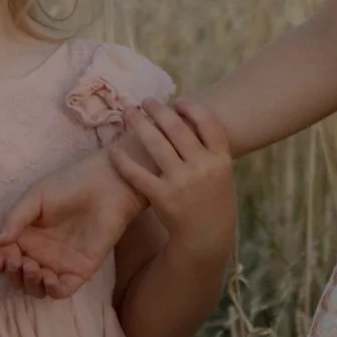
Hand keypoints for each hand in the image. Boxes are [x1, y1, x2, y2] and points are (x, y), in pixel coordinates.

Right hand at [0, 149, 146, 298]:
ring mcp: (59, 263)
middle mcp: (40, 252)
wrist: (106, 184)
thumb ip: (16, 218)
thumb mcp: (36, 197)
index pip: (5, 257)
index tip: (0, 258)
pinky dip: (51, 290)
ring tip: (33, 267)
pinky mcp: (80, 270)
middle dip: (13, 274)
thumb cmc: (69, 184)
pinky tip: (49, 277)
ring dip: (29, 284)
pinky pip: (62, 290)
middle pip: (18, 276)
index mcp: (27, 235)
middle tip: (18, 261)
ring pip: (37, 288)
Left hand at [109, 101, 235, 256]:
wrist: (207, 235)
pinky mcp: (163, 197)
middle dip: (159, 110)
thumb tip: (184, 115)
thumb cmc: (212, 197)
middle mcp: (203, 167)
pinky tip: (114, 149)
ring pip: (157, 145)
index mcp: (221, 158)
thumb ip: (208, 147)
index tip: (178, 102)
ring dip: (140, 124)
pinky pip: (138, 174)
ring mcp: (182, 182)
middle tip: (146, 101)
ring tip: (129, 112)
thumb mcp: (221, 171)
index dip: (192, 108)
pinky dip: (124, 160)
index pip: (208, 123)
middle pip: (178, 129)